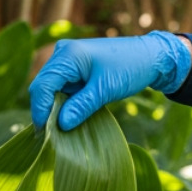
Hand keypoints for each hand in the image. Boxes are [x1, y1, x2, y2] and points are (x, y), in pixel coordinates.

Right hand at [28, 32, 191, 129]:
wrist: (150, 57)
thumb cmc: (130, 68)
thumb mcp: (106, 90)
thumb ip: (82, 106)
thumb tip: (60, 125)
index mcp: (68, 55)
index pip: (43, 85)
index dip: (40, 109)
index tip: (44, 133)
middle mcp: (62, 54)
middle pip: (43, 87)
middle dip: (46, 110)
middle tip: (50, 136)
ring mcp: (68, 61)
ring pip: (51, 89)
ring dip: (55, 108)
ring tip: (59, 131)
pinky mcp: (74, 69)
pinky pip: (62, 88)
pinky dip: (64, 103)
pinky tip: (69, 119)